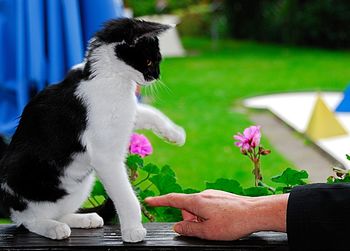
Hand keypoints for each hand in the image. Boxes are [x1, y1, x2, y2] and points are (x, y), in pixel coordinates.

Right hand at [145, 189, 287, 240]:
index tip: (148, 200)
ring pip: (198, 208)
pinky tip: (222, 222)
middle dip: (189, 220)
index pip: (172, 200)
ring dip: (200, 219)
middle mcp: (203, 194)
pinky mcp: (221, 197)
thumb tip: (177, 227)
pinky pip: (208, 206)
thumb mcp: (207, 231)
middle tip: (202, 230)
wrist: (256, 212)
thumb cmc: (233, 222)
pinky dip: (208, 216)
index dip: (159, 201)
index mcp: (196, 201)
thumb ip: (189, 229)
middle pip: (187, 208)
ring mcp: (213, 195)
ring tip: (216, 227)